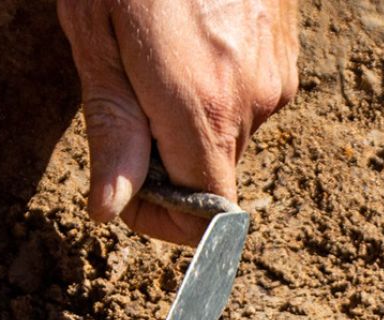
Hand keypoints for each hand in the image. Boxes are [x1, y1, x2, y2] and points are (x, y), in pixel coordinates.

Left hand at [59, 0, 297, 243]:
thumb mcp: (98, 35)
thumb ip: (112, 126)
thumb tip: (109, 208)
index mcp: (203, 109)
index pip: (204, 221)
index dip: (162, 218)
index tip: (129, 185)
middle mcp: (251, 101)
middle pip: (211, 174)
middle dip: (167, 158)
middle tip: (128, 94)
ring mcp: (276, 75)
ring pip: (229, 133)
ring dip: (191, 115)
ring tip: (159, 51)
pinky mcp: (286, 51)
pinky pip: (248, 95)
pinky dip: (217, 83)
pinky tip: (188, 34)